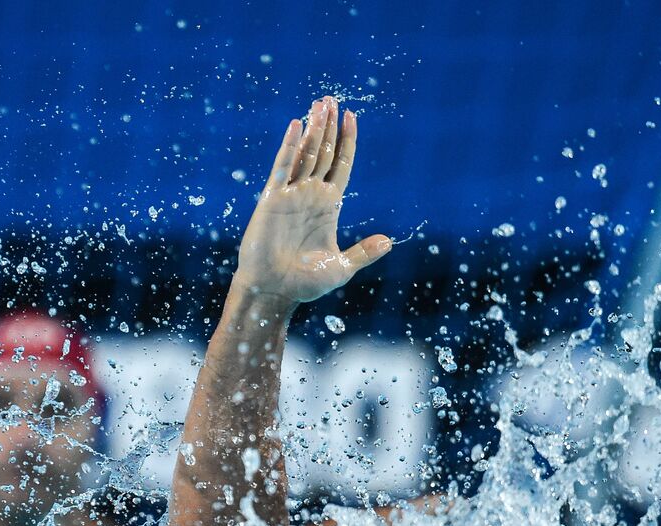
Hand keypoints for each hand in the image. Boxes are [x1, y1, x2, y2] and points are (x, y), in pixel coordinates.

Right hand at [236, 97, 391, 304]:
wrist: (274, 292)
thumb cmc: (305, 284)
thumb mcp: (341, 267)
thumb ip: (363, 253)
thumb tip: (388, 242)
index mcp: (328, 206)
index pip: (341, 165)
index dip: (347, 140)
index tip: (351, 116)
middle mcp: (310, 195)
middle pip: (324, 152)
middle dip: (328, 126)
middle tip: (331, 99)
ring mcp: (291, 195)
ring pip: (306, 154)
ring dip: (314, 129)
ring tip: (320, 103)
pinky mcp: (272, 200)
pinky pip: (282, 168)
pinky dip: (289, 146)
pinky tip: (297, 126)